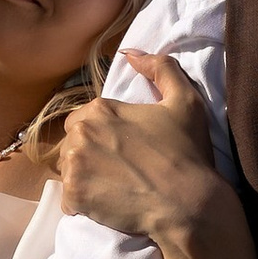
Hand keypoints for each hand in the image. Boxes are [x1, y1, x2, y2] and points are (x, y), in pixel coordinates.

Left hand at [54, 54, 228, 258]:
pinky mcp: (74, 196)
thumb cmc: (188, 153)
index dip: (101, 134)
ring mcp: (75, 166)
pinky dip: (82, 205)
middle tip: (118, 170)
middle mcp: (81, 133)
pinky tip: (106, 204)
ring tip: (112, 187)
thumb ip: (160, 67)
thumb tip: (130, 53)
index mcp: (100, 109)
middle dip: (89, 155)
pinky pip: (68, 201)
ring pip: (68, 171)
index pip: (82, 119)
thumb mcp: (185, 99)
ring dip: (84, 179)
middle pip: (72, 144)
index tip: (122, 149)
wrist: (189, 204)